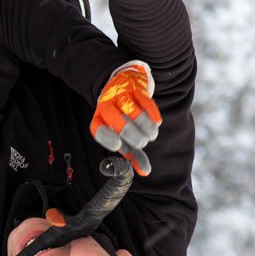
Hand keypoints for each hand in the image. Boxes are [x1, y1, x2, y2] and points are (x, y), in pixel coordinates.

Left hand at [90, 60, 160, 176]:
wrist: (124, 84)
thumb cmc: (123, 117)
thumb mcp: (124, 135)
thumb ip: (133, 154)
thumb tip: (145, 171)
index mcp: (100, 118)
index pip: (97, 129)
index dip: (107, 138)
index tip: (118, 145)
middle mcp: (107, 105)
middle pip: (114, 119)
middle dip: (131, 134)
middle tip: (143, 142)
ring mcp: (121, 94)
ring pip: (130, 109)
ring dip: (144, 125)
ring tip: (152, 134)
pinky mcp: (135, 88)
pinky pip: (144, 100)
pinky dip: (152, 113)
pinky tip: (157, 122)